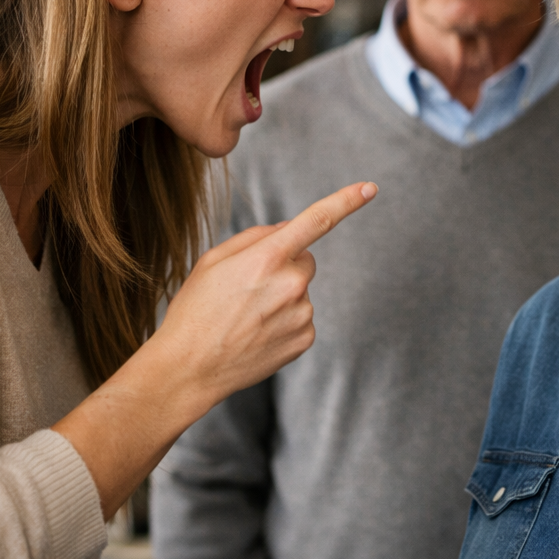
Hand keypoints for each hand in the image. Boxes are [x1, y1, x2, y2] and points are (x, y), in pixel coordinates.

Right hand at [52, 181, 376, 517]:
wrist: (188, 369)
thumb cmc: (195, 310)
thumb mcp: (213, 260)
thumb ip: (256, 237)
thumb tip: (289, 229)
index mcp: (267, 257)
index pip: (316, 220)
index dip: (345, 201)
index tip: (370, 188)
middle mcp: (291, 284)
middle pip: (304, 259)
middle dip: (284, 265)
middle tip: (247, 288)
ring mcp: (301, 314)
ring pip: (301, 291)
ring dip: (281, 297)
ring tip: (245, 316)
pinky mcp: (305, 339)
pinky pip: (302, 317)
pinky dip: (284, 321)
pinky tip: (256, 333)